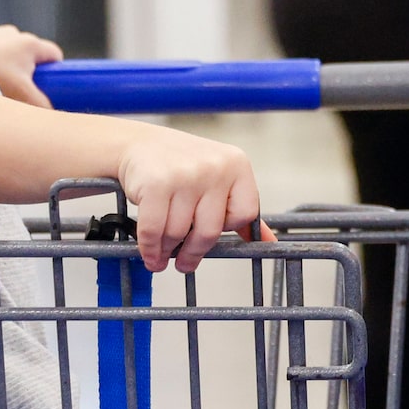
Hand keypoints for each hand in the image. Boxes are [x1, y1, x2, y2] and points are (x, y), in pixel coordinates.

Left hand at [0, 26, 61, 107]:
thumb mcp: (23, 97)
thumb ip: (44, 106)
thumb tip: (52, 114)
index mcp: (30, 43)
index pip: (55, 56)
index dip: (56, 75)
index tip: (47, 91)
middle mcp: (12, 33)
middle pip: (30, 57)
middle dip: (27, 76)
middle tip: (16, 95)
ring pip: (7, 56)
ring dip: (5, 71)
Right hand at [113, 127, 263, 271]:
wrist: (139, 144)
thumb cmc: (182, 165)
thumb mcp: (219, 179)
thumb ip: (241, 209)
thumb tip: (269, 242)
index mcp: (237, 165)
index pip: (245, 213)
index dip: (227, 227)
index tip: (210, 232)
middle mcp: (215, 167)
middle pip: (211, 230)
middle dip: (193, 253)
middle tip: (184, 264)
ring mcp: (185, 175)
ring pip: (179, 233)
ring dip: (167, 252)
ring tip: (161, 255)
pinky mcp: (156, 183)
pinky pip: (154, 229)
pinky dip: (149, 248)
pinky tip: (150, 253)